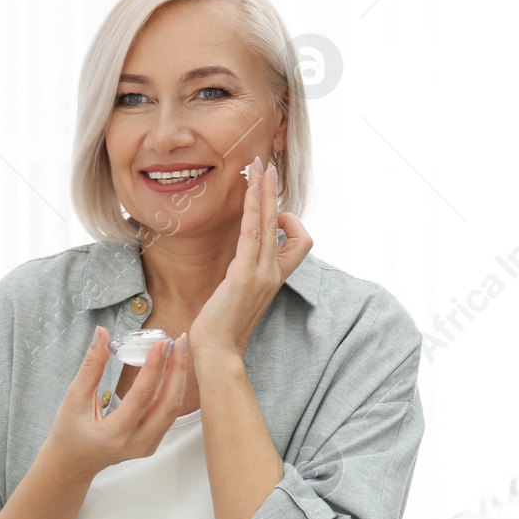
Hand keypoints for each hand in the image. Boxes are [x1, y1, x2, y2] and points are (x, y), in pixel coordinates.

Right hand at [35, 325, 192, 485]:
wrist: (72, 463)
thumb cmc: (68, 431)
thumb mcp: (74, 397)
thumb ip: (91, 366)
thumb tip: (101, 333)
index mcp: (114, 434)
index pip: (142, 397)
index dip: (154, 368)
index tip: (161, 343)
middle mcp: (136, 443)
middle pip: (168, 405)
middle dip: (177, 370)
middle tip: (178, 341)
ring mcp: (147, 446)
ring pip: (173, 409)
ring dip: (178, 378)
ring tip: (179, 350)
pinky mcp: (152, 443)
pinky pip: (168, 414)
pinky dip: (172, 389)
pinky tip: (173, 368)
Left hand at [187, 157, 312, 359]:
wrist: (218, 351)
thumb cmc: (223, 327)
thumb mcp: (240, 295)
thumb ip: (246, 275)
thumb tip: (242, 260)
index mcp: (274, 278)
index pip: (300, 243)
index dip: (290, 225)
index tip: (274, 218)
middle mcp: (273, 273)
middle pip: (285, 224)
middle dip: (274, 193)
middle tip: (267, 167)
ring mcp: (261, 273)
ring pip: (270, 223)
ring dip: (264, 192)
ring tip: (259, 168)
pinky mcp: (244, 274)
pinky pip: (253, 233)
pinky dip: (253, 210)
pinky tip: (249, 191)